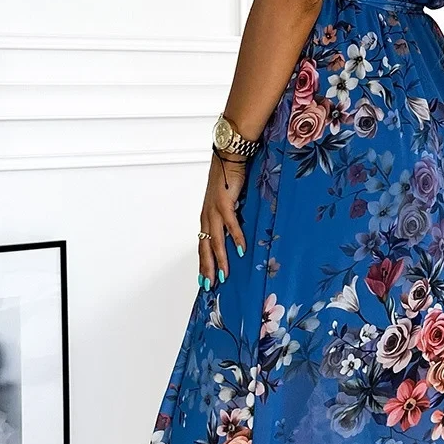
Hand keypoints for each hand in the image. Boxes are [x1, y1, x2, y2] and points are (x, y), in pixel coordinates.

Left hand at [198, 153, 247, 287]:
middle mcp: (207, 216)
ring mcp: (214, 210)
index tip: (204, 279)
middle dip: (208, 268)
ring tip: (225, 275)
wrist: (227, 157)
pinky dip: (236, 238)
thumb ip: (227, 218)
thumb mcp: (225, 202)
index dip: (203, 263)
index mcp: (207, 217)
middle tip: (210, 286)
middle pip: (205, 247)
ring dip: (220, 259)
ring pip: (215, 240)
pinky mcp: (224, 203)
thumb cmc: (227, 179)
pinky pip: (230, 225)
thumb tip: (234, 234)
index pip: (202, 245)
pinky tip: (241, 251)